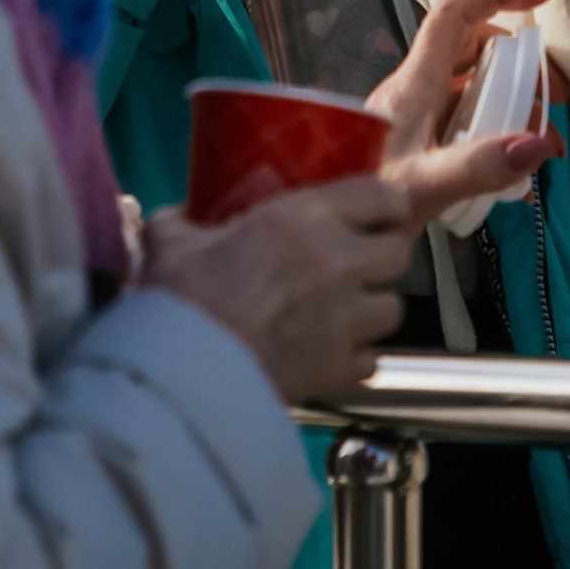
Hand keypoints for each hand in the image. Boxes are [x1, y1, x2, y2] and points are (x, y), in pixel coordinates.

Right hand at [136, 176, 409, 402]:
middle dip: (381, 260)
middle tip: (356, 268)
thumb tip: (173, 218)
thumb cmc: (180, 297)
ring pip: (392, 310)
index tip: (381, 213)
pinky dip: (355, 361)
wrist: (184, 374)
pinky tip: (331, 360)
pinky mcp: (340, 368)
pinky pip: (371, 362)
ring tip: (345, 318)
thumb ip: (179, 225)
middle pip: (397, 253)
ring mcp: (346, 319)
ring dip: (372, 313)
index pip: (380, 196)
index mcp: (304, 219)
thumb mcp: (172, 244)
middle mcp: (338, 263)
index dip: (387, 204)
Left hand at [367, 0, 564, 225]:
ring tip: (546, 145)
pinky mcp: (420, 146)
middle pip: (475, 49)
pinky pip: (467, 127)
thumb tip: (538, 143)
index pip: (456, 14)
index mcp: (415, 85)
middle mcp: (415, 92)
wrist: (328, 237)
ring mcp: (417, 120)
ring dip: (515, 106)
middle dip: (522, 64)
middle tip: (557, 99)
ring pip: (474, 89)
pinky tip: (516, 184)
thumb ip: (481, 167)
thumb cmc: (360, 204)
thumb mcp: (424, 187)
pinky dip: (497, 141)